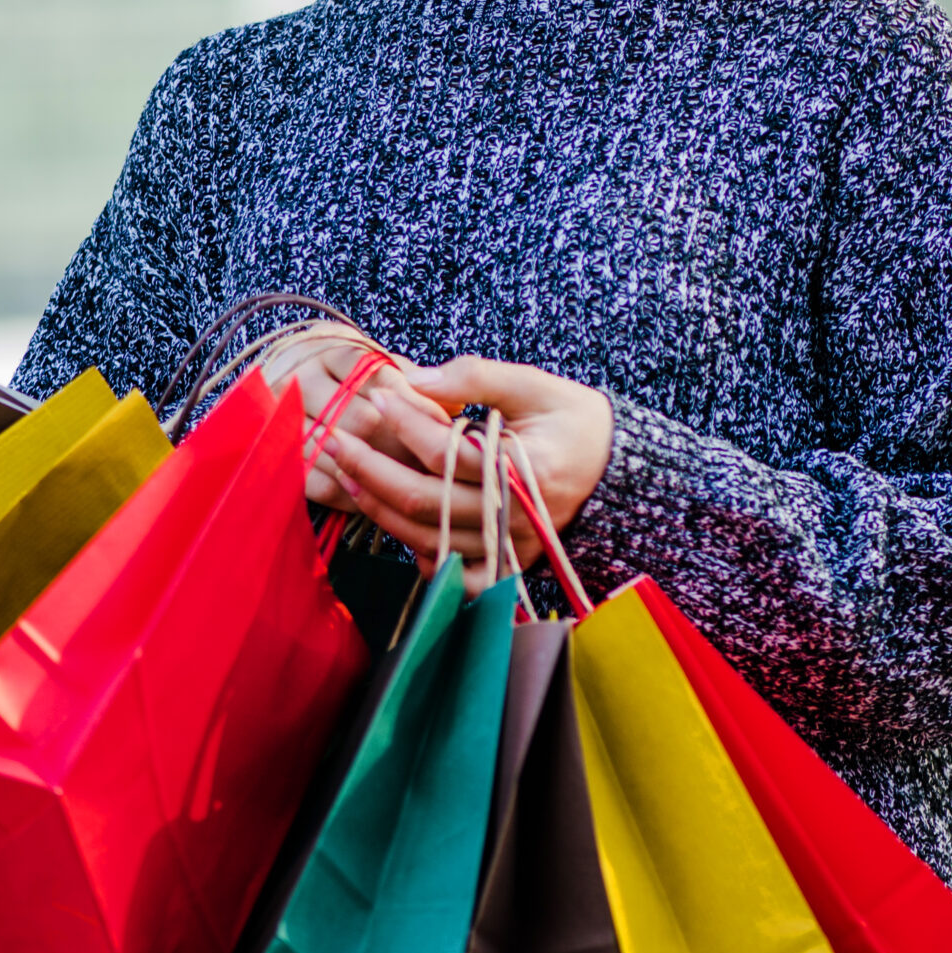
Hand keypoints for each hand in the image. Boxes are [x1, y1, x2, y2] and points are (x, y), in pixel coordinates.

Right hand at [258, 325, 450, 513]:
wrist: (290, 380)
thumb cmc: (350, 376)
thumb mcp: (378, 364)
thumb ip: (412, 381)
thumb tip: (452, 409)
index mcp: (333, 349)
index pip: (381, 378)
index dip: (417, 406)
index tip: (446, 427)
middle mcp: (302, 376)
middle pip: (362, 418)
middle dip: (404, 446)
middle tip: (436, 465)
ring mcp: (281, 416)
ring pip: (340, 450)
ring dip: (379, 473)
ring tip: (412, 484)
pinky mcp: (273, 453)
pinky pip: (314, 481)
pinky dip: (347, 496)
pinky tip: (374, 499)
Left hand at [323, 356, 613, 593]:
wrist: (615, 470)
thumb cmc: (573, 421)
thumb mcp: (533, 385)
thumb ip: (475, 378)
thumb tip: (413, 378)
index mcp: (527, 469)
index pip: (447, 450)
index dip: (405, 421)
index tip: (378, 395)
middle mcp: (517, 517)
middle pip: (424, 501)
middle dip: (371, 468)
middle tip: (336, 440)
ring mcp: (512, 548)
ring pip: (427, 538)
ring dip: (379, 508)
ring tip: (348, 474)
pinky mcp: (509, 564)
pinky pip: (454, 574)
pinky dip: (420, 554)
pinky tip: (395, 523)